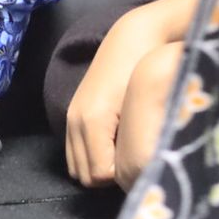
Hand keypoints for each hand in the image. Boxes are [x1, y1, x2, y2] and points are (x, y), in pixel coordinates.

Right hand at [66, 0, 194, 186]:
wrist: (133, 39)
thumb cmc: (145, 72)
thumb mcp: (146, 111)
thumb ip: (137, 144)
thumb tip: (138, 176)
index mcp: (92, 121)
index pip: (101, 176)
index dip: (125, 178)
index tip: (147, 169)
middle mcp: (76, 122)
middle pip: (87, 178)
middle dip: (111, 178)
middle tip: (138, 167)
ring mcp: (72, 118)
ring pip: (79, 170)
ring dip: (101, 170)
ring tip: (128, 159)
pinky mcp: (73, 115)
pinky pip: (75, 155)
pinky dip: (93, 160)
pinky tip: (115, 149)